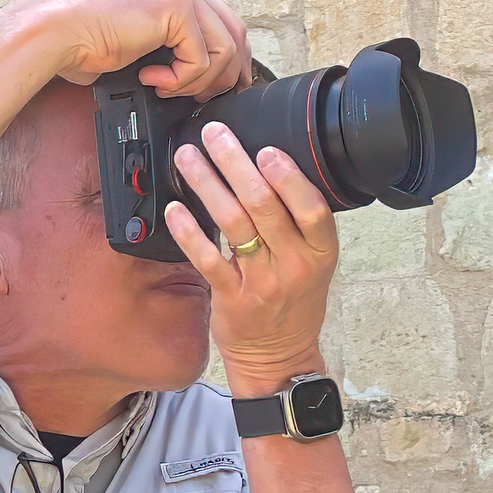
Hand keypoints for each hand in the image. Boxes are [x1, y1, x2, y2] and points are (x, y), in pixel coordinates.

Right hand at [4, 0, 249, 101]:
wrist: (57, 33)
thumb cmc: (87, 42)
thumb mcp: (143, 43)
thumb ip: (174, 46)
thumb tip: (206, 77)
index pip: (224, 23)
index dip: (229, 62)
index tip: (215, 91)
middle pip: (235, 33)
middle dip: (226, 75)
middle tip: (201, 98)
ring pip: (224, 49)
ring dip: (198, 81)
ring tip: (165, 86)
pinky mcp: (174, 4)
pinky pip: (202, 58)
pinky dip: (181, 79)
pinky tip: (150, 77)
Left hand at [166, 122, 338, 392]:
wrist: (278, 358)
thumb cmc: (293, 303)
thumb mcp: (313, 264)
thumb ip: (299, 223)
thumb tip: (270, 167)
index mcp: (319, 253)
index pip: (311, 208)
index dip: (288, 176)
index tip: (266, 148)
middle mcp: (293, 266)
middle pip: (264, 204)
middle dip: (235, 162)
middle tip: (214, 134)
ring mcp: (262, 283)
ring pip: (232, 223)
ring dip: (206, 183)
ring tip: (187, 157)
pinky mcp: (232, 299)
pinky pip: (207, 259)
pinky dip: (188, 231)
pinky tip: (174, 208)